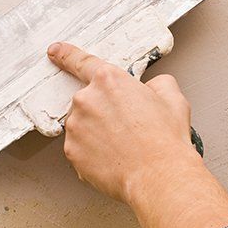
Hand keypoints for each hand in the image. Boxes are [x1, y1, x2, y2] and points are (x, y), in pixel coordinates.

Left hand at [47, 41, 197, 202]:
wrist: (159, 176)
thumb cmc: (165, 140)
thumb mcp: (172, 98)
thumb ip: (157, 84)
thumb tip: (152, 88)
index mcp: (109, 80)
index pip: (81, 62)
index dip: (66, 55)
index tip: (55, 52)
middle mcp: (86, 100)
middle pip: (89, 101)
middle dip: (104, 113)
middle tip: (127, 129)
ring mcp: (75, 127)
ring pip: (83, 126)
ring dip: (97, 134)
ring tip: (123, 147)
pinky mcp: (71, 151)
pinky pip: (80, 149)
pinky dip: (93, 154)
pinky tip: (113, 159)